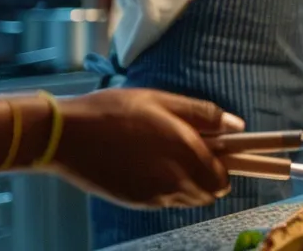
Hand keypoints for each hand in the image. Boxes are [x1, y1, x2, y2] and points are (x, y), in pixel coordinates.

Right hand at [46, 88, 242, 208]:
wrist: (66, 136)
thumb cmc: (113, 111)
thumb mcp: (160, 100)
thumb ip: (202, 114)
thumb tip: (236, 125)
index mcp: (184, 151)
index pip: (223, 179)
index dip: (226, 167)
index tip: (218, 153)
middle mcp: (174, 179)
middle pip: (209, 194)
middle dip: (210, 179)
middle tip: (194, 154)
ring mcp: (154, 195)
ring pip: (187, 200)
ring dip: (189, 185)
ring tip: (168, 158)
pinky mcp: (136, 202)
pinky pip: (164, 201)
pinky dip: (166, 189)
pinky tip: (148, 166)